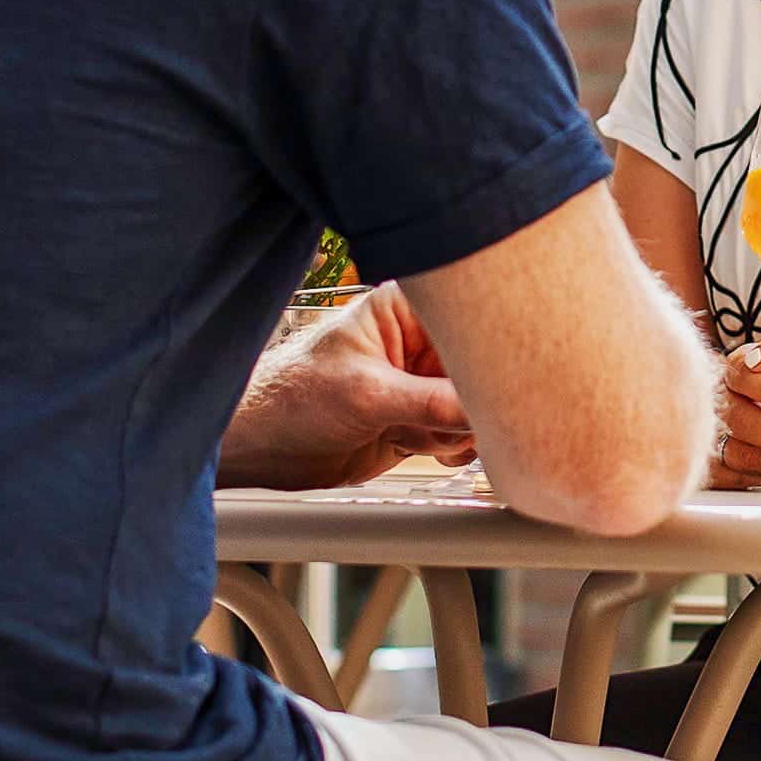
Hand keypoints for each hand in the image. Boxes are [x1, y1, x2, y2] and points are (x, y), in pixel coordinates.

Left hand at [218, 288, 470, 488]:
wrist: (261, 446)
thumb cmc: (290, 396)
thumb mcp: (366, 393)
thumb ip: (430, 401)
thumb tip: (484, 408)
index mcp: (406, 311)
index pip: (470, 322)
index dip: (489, 350)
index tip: (499, 378)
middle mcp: (418, 346)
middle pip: (481, 369)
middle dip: (477, 399)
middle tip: (464, 417)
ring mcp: (421, 386)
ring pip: (476, 407)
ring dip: (459, 428)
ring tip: (418, 432)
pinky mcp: (419, 422)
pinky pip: (461, 435)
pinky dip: (454, 448)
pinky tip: (425, 448)